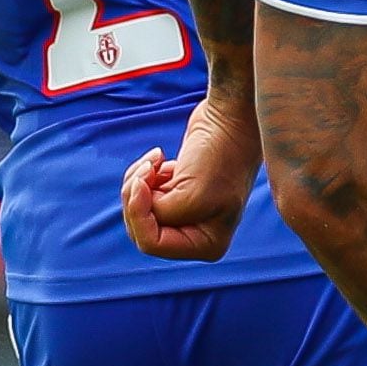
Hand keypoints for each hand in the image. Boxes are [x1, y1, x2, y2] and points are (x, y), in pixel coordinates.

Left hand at [122, 90, 258, 260]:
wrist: (230, 120)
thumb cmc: (220, 157)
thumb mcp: (191, 194)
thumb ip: (160, 212)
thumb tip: (137, 205)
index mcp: (207, 245)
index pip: (152, 243)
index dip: (138, 214)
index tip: (141, 181)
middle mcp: (197, 233)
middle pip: (141, 228)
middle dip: (135, 196)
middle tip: (146, 167)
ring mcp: (186, 214)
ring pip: (139, 209)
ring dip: (138, 181)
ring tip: (154, 160)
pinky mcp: (176, 193)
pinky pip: (143, 193)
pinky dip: (144, 174)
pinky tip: (161, 160)